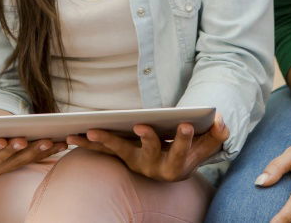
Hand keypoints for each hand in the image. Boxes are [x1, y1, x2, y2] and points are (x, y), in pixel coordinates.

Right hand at [0, 125, 66, 178]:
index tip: (3, 140)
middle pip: (0, 159)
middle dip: (15, 149)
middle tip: (26, 139)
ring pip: (17, 162)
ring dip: (34, 152)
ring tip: (48, 141)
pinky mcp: (11, 168)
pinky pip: (29, 162)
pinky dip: (45, 153)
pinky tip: (58, 145)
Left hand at [66, 113, 227, 181]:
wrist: (173, 169)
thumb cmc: (192, 151)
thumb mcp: (207, 144)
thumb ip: (217, 134)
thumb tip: (220, 120)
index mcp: (177, 165)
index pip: (183, 150)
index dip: (184, 139)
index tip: (185, 124)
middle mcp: (154, 167)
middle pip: (150, 152)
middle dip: (148, 139)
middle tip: (142, 125)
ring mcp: (135, 162)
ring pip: (119, 152)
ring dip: (104, 142)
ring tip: (91, 131)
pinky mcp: (121, 156)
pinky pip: (102, 151)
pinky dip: (87, 144)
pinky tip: (70, 137)